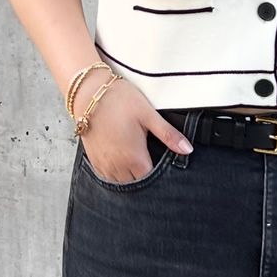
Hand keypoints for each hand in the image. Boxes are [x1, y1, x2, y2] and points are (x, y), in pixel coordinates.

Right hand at [77, 76, 192, 183]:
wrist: (88, 93)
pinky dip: (116, 173)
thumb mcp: (148, 115)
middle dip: (145, 176)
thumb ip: (168, 135)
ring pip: (121, 182)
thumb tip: (188, 149)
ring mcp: (104, 164)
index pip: (151, 180)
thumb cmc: (119, 100)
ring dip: (130, 176)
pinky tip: (122, 160)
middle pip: (136, 183)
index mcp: (134, 157)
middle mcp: (117, 166)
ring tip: (137, 161)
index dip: (160, 176)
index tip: (164, 166)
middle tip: (151, 160)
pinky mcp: (94, 160)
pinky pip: (108, 177)